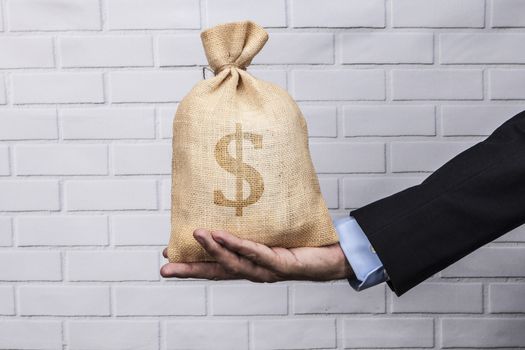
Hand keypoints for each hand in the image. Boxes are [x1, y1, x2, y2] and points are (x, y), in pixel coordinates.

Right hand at [160, 228, 354, 281]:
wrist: (332, 255)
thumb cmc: (301, 243)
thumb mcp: (271, 230)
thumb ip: (254, 221)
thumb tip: (238, 197)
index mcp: (247, 263)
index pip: (214, 265)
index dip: (191, 263)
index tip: (166, 257)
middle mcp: (253, 270)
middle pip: (216, 271)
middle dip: (190, 270)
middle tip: (165, 268)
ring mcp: (266, 270)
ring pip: (234, 263)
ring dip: (213, 250)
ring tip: (196, 234)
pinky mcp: (281, 264)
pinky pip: (256, 253)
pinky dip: (238, 245)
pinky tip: (223, 236)